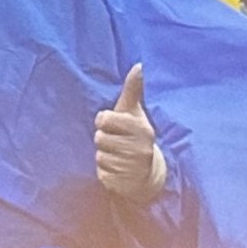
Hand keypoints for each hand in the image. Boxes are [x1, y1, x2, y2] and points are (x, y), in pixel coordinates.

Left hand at [92, 64, 165, 200]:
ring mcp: (133, 166)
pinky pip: (101, 173)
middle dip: (104, 140)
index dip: (104, 121)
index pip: (104, 119)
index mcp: (142, 128)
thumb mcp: (135, 113)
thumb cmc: (135, 137)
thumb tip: (139, 65)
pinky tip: (117, 170)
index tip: (113, 125)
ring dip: (104, 156)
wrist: (147, 174)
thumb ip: (134, 90)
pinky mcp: (124, 182)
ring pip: (99, 156)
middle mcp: (140, 147)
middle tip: (116, 143)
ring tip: (118, 156)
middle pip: (99, 138)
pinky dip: (105, 171)